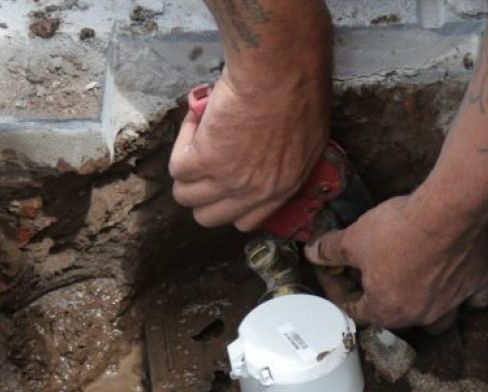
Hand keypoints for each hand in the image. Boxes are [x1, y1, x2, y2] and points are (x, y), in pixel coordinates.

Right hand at [168, 69, 329, 230]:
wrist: (280, 74)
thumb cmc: (301, 93)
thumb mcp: (310, 138)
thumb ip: (288, 159)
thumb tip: (267, 156)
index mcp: (282, 189)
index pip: (246, 220)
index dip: (229, 203)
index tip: (225, 182)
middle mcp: (254, 192)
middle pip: (210, 217)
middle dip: (201, 193)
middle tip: (203, 162)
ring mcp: (228, 180)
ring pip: (186, 196)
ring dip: (186, 170)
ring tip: (198, 139)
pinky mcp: (204, 161)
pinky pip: (177, 167)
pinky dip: (181, 142)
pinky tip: (195, 122)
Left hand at [304, 191, 487, 330]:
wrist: (448, 211)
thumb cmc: (399, 229)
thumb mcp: (354, 237)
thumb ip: (330, 250)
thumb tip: (311, 253)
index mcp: (386, 310)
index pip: (353, 310)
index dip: (336, 290)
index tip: (331, 272)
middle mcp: (420, 315)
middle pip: (395, 318)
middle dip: (380, 302)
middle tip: (371, 280)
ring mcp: (451, 302)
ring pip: (438, 321)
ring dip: (427, 313)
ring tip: (418, 297)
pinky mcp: (475, 283)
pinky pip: (473, 298)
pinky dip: (468, 295)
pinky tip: (462, 285)